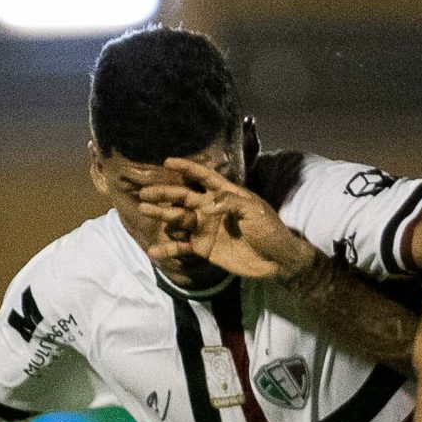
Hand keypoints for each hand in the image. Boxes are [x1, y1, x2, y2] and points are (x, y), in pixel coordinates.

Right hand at [138, 158, 316, 281]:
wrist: (277, 260)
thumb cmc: (270, 230)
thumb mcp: (255, 212)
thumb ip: (232, 203)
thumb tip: (209, 204)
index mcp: (226, 195)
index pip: (204, 177)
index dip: (187, 168)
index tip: (168, 161)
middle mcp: (211, 208)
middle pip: (184, 198)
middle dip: (165, 193)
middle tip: (145, 192)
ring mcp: (206, 228)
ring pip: (179, 219)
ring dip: (161, 215)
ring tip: (144, 210)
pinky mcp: (204, 248)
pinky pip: (182, 247)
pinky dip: (168, 248)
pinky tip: (153, 250)